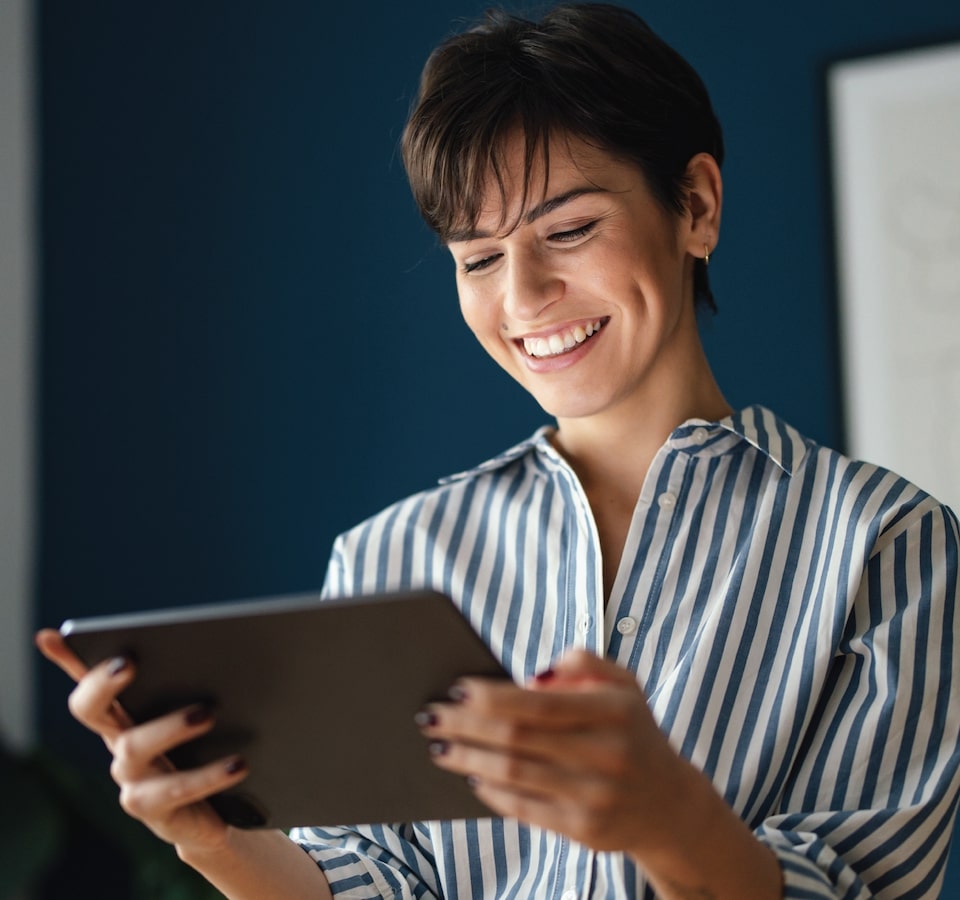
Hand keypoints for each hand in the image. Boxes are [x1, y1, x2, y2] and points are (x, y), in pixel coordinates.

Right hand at [35, 629, 248, 852]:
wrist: (218, 813)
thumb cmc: (208, 750)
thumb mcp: (200, 710)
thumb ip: (198, 677)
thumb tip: (211, 638)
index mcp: (125, 715)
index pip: (90, 682)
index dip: (72, 662)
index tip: (65, 638)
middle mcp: (118, 744)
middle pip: (90, 710)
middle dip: (103, 684)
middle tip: (132, 662)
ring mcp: (132, 779)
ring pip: (134, 747)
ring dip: (170, 727)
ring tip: (208, 714)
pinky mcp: (156, 811)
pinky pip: (175, 790)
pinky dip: (208, 775)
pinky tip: (239, 763)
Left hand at [417, 648, 687, 856]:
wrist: (670, 804)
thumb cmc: (632, 731)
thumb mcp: (623, 683)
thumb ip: (584, 661)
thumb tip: (532, 677)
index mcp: (612, 711)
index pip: (538, 703)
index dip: (491, 697)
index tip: (456, 688)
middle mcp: (606, 753)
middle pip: (517, 738)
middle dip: (465, 726)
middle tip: (429, 716)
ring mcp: (595, 796)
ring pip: (514, 774)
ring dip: (467, 758)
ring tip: (438, 745)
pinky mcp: (585, 831)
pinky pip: (524, 809)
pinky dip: (491, 791)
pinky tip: (470, 774)